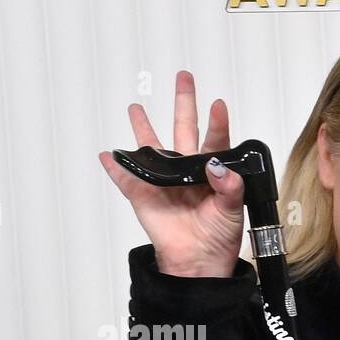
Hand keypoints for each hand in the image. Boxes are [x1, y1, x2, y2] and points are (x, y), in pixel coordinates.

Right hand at [98, 69, 245, 276]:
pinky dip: (114, 166)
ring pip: (151, 148)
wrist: (199, 262)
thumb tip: (217, 166)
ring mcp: (164, 181)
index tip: (218, 104)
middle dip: (183, 103)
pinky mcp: (144, 195)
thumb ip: (229, 188)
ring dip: (142, 127)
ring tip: (136, 107)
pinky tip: (107, 154)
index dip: (216, 122)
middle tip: (184, 77)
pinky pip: (125, 178)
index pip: (215, 141)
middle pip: (184, 129)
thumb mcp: (231, 212)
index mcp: (212, 173)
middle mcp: (188, 171)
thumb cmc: (220, 237)